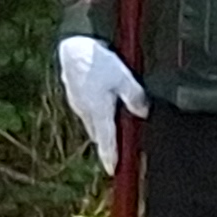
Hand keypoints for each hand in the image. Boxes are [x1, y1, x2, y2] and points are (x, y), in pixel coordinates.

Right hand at [56, 37, 146, 173]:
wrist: (73, 46)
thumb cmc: (99, 62)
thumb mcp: (125, 79)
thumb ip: (135, 98)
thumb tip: (142, 114)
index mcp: (98, 111)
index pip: (106, 140)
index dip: (110, 156)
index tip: (112, 170)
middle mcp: (85, 110)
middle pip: (98, 133)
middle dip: (107, 142)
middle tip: (116, 153)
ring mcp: (77, 102)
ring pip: (92, 120)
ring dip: (102, 127)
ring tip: (112, 131)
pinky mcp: (74, 93)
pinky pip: (87, 109)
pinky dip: (96, 113)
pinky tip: (103, 106)